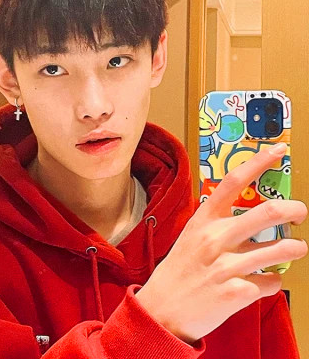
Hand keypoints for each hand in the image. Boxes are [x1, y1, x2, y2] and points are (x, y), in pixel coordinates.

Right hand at [136, 143, 307, 343]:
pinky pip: (272, 282)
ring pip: (282, 249)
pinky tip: (263, 282)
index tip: (277, 150)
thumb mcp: (192, 237)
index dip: (258, 162)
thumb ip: (218, 224)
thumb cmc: (180, 269)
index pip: (233, 182)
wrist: (163, 308)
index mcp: (204, 220)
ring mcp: (227, 265)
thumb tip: (253, 216)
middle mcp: (216, 238)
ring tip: (294, 248)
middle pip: (268, 212)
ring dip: (295, 248)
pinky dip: (273, 281)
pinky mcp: (238, 292)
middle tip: (300, 212)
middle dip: (295, 209)